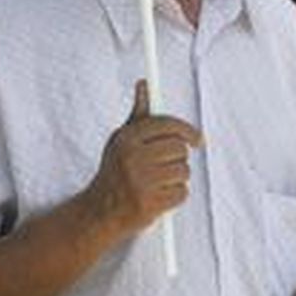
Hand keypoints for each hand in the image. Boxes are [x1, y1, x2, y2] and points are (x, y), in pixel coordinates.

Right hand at [83, 80, 201, 236]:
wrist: (98, 212)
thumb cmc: (116, 171)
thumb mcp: (122, 140)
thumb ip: (139, 114)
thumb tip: (144, 83)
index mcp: (126, 138)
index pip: (168, 125)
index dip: (188, 131)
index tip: (198, 140)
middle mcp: (132, 157)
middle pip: (180, 148)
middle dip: (178, 158)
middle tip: (165, 167)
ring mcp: (140, 181)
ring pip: (184, 171)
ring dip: (176, 178)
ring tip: (157, 183)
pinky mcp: (149, 203)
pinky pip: (182, 193)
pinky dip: (174, 197)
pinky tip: (157, 198)